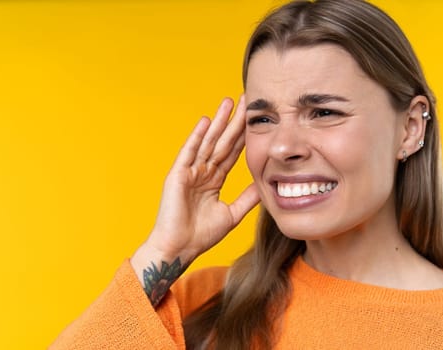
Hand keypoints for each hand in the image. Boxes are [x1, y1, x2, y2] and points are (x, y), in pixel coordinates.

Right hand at [138, 96, 259, 265]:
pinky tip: (206, 121)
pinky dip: (197, 136)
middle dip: (234, 122)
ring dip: (218, 122)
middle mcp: (202, 172)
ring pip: (208, 142)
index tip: (256, 120)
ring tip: (228, 102)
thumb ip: (247, 198)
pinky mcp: (178, 175)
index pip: (232, 153)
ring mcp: (189, 172)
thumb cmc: (200, 235)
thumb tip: (265, 185)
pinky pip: (189, 152)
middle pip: (222, 142)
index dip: (244, 136)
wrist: (179, 249)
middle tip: (246, 100)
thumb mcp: (231, 214)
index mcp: (213, 180)